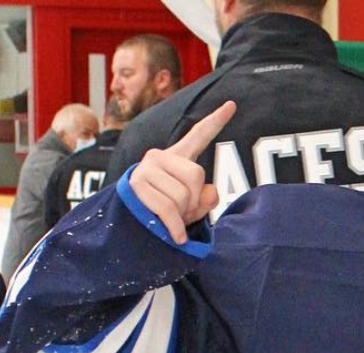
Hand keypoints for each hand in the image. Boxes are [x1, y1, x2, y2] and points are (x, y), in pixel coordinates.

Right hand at [127, 101, 236, 243]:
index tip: (232, 104)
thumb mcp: (192, 207)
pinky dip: (176, 227)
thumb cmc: (165, 212)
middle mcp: (160, 156)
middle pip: (195, 175)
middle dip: (194, 201)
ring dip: (182, 215)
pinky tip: (178, 236)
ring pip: (181, 195)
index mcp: (177, 156)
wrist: (130, 224)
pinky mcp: (137, 185)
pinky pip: (167, 208)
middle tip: (184, 212)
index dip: (216, 121)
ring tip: (173, 220)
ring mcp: (146, 169)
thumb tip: (210, 193)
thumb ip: (207, 198)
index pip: (199, 135)